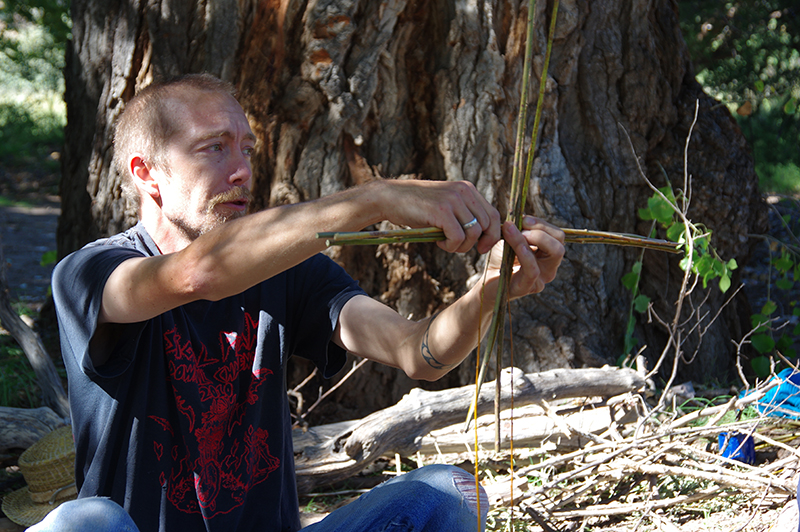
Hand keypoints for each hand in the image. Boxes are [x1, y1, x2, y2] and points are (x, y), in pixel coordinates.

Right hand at [377, 180, 501, 253]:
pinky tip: (438, 242)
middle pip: (487, 226)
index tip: (481, 248)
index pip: (493, 215)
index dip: (492, 235)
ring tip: (445, 243)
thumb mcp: (446, 205)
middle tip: (456, 247)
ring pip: (473, 233)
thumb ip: (464, 214)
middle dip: (474, 243)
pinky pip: (458, 237)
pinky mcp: (441, 210)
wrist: (391, 198)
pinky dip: (451, 246)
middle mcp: (464, 191)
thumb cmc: (418, 207)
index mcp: (467, 189)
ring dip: (461, 246)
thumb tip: (483, 236)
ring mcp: (453, 200)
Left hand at [484, 216, 564, 299]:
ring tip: (513, 231)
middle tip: (521, 226)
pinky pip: (533, 269)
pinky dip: (526, 254)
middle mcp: (549, 268)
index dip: (542, 224)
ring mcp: (541, 279)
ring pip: (553, 253)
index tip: (522, 218)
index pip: (557, 236)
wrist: (486, 282)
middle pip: (559, 244)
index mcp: (548, 256)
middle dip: (541, 230)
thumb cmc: (500, 260)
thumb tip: (521, 216)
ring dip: (533, 237)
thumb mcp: (512, 240)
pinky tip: (518, 245)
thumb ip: (520, 229)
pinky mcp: (527, 287)